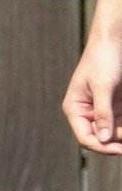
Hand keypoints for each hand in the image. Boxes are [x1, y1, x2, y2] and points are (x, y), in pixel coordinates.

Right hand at [64, 30, 121, 155]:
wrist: (113, 40)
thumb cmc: (103, 59)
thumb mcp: (103, 86)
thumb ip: (103, 113)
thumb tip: (103, 139)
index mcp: (74, 108)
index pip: (85, 136)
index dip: (101, 146)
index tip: (119, 149)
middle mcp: (86, 112)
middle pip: (100, 137)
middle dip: (116, 141)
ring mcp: (102, 109)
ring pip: (113, 132)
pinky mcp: (115, 105)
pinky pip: (121, 122)